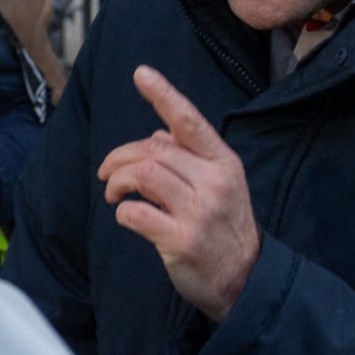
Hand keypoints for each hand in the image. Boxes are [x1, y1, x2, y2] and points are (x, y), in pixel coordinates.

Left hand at [98, 65, 259, 320]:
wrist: (247, 280)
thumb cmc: (225, 229)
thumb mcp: (221, 185)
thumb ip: (191, 157)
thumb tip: (157, 133)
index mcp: (223, 163)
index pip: (190, 121)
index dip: (164, 95)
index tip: (141, 73)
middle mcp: (214, 182)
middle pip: (153, 149)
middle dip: (120, 157)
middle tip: (107, 173)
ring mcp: (200, 212)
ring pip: (143, 174)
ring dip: (117, 181)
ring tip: (113, 194)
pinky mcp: (183, 240)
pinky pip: (137, 213)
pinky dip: (123, 211)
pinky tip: (126, 216)